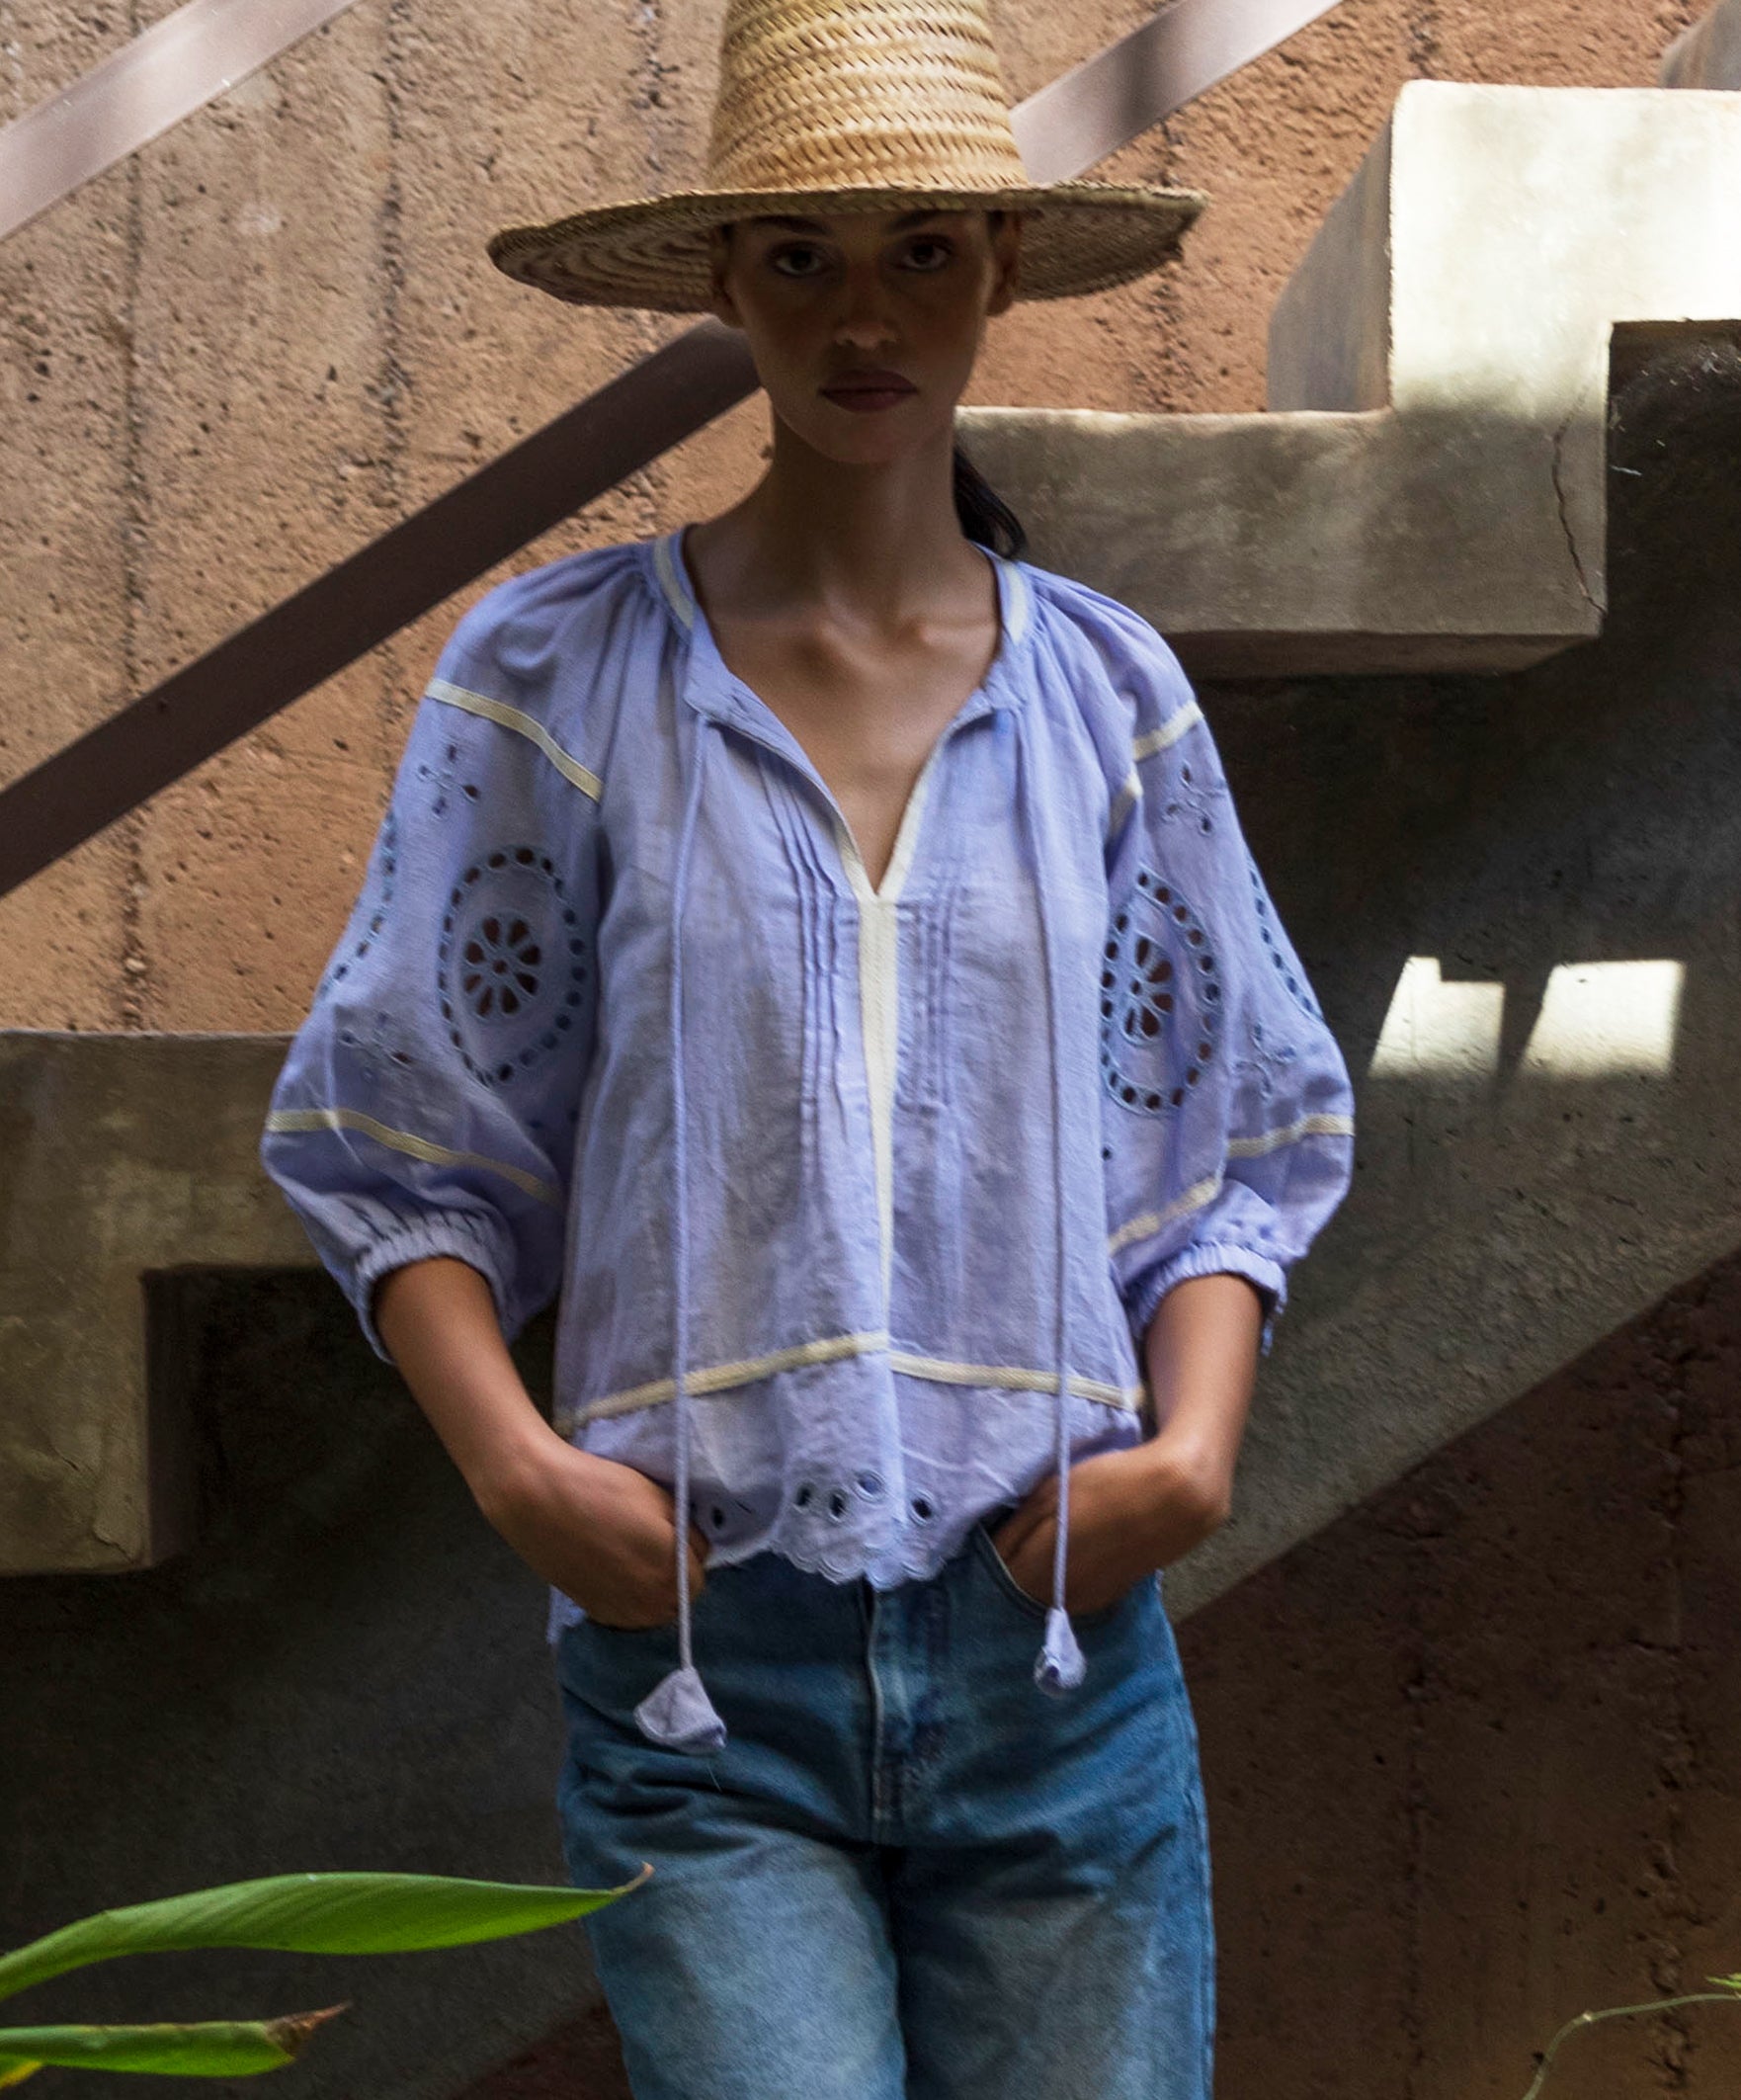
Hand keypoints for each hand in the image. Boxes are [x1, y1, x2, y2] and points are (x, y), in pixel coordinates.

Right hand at [475, 1440, 709, 1629]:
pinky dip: (630, 1600)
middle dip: (677, 1576)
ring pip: (654, 1612)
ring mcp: (620, 1613)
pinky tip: (618, 1575)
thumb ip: (687, 1530)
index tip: (678, 1534)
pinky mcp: (593, 1612)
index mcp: (672, 1572)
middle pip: (679, 1599)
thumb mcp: (660, 1498)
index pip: (700, 1575)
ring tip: (637, 1561)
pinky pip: (627, 1615)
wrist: (538, 1500)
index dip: (691, 1552)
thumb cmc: (602, 1490)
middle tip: (657, 1546)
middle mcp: (650, 1603)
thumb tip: (693, 1548)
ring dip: (655, 1592)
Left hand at [986, 1439, 1229, 1616]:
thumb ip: (1019, 1527)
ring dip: (1038, 1579)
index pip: (999, 1577)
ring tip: (1041, 1548)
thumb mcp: (1053, 1493)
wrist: (1176, 1498)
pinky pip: (1072, 1597)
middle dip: (1013, 1570)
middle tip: (1013, 1542)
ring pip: (1047, 1596)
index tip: (987, 1540)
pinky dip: (1062, 1582)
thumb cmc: (1109, 1484)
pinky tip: (1069, 1558)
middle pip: (1021, 1590)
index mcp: (1042, 1565)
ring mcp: (1089, 1600)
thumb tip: (991, 1552)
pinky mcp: (1110, 1597)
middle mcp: (1062, 1593)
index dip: (991, 1558)